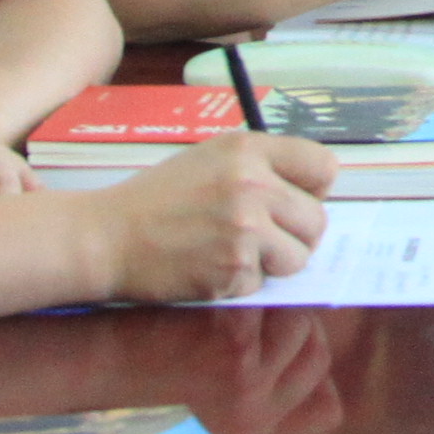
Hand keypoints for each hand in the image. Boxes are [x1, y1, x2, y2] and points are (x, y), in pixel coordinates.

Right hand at [100, 130, 337, 305]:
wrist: (108, 236)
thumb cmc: (158, 197)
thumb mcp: (211, 158)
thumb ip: (262, 166)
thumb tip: (310, 192)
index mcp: (249, 149)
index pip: (324, 167)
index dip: (313, 189)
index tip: (296, 199)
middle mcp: (252, 186)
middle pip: (318, 220)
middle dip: (296, 233)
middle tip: (264, 235)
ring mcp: (244, 230)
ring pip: (298, 257)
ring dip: (274, 261)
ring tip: (236, 250)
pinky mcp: (232, 271)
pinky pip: (262, 283)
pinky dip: (241, 281)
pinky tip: (210, 266)